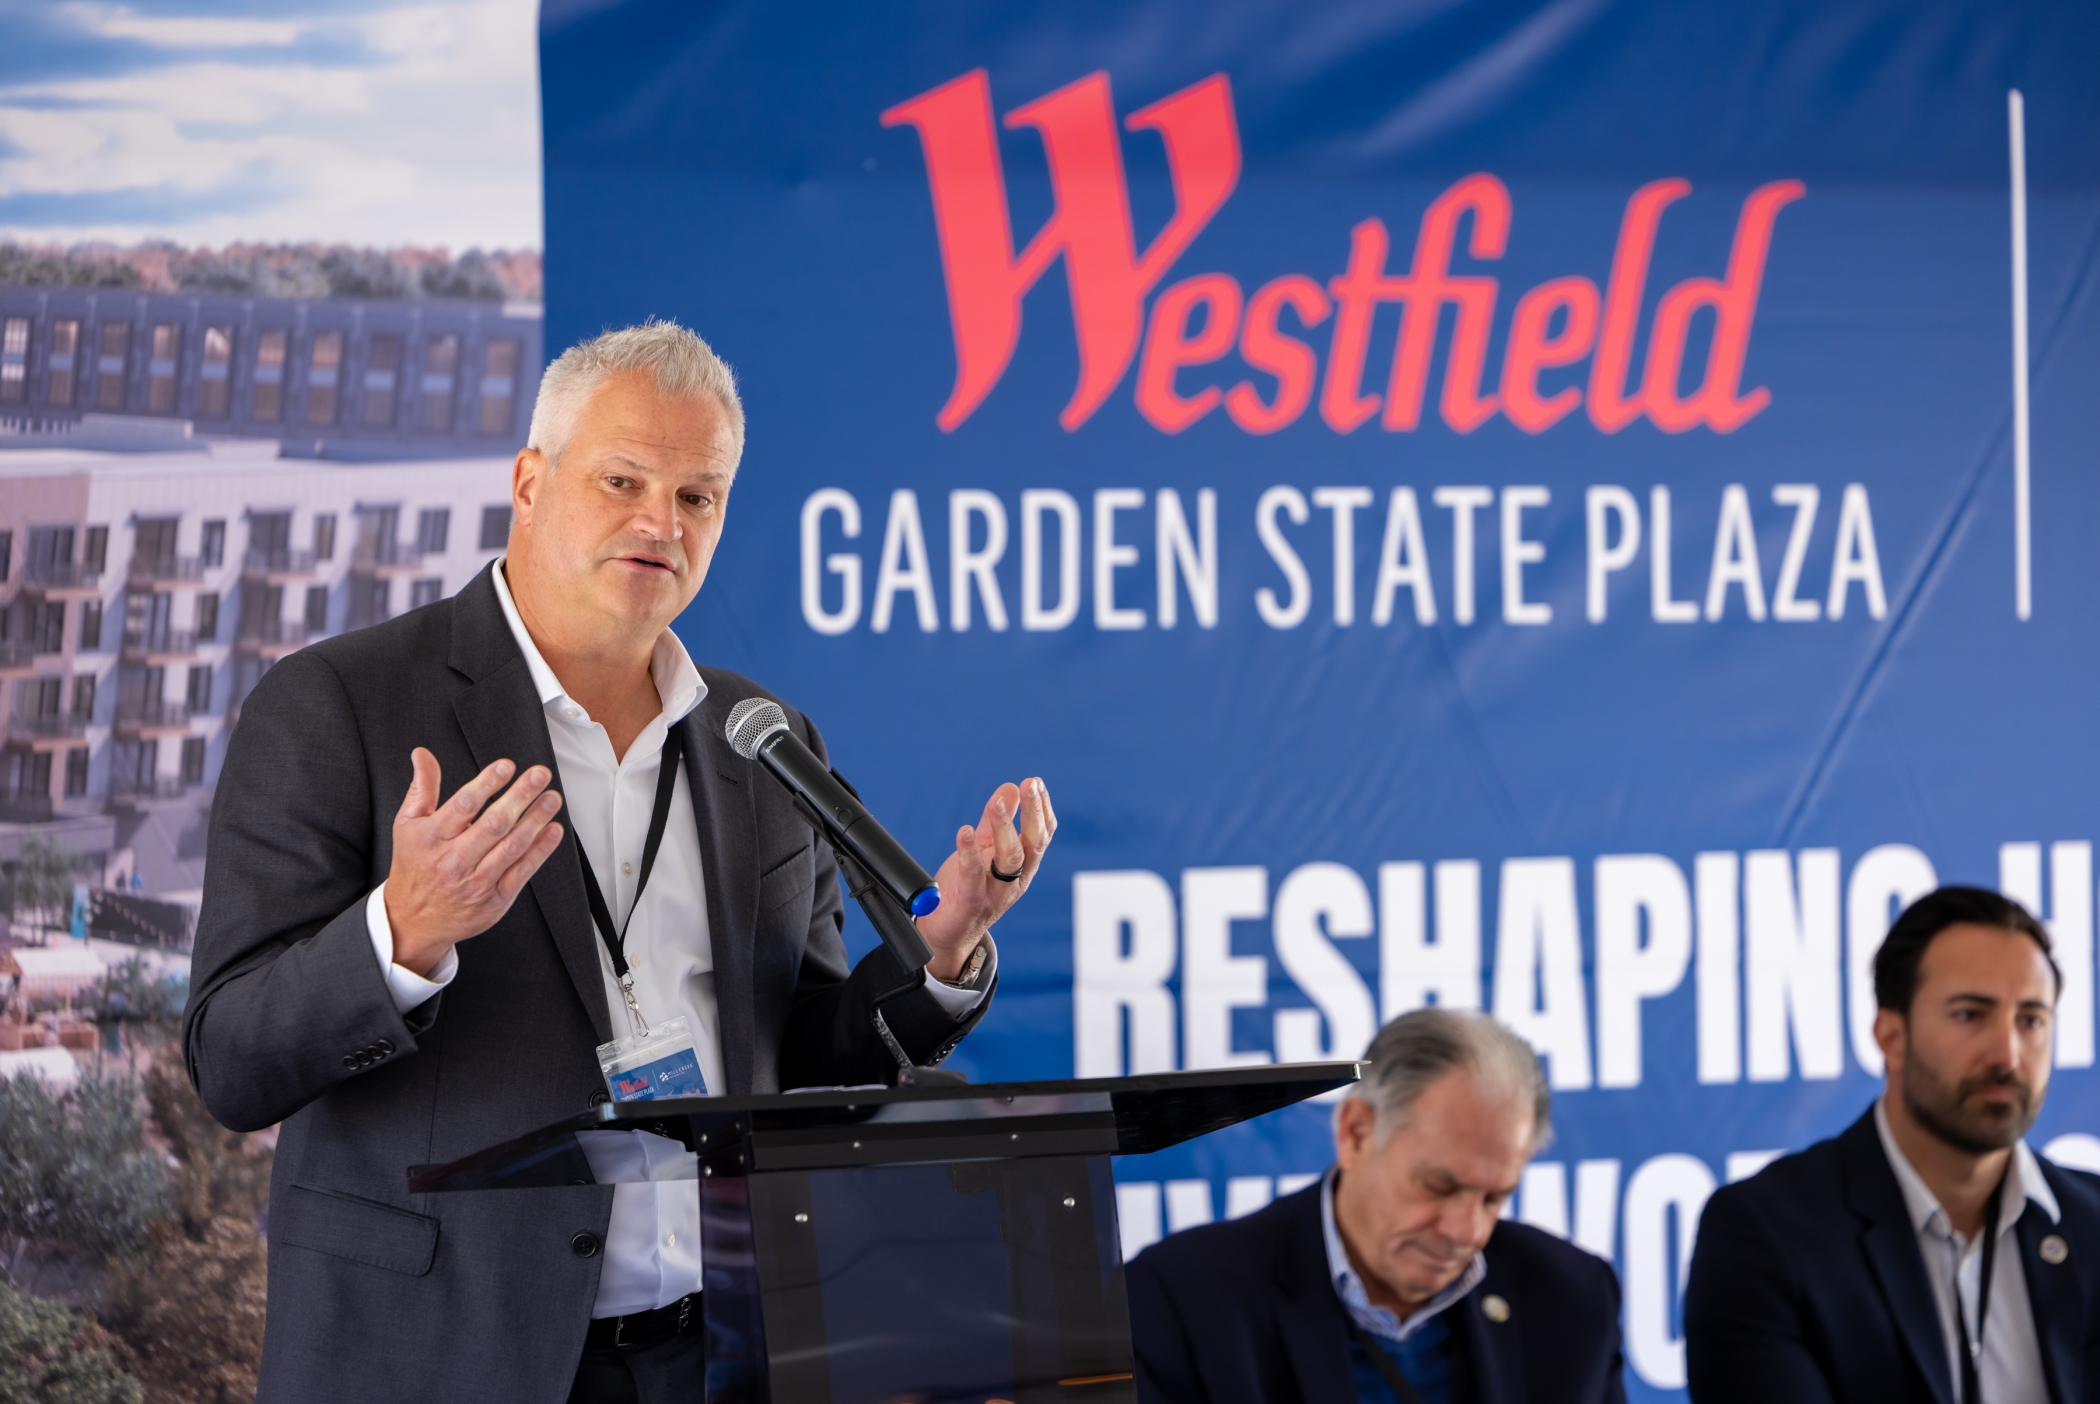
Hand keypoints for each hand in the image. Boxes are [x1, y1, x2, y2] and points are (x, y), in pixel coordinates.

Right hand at [384, 749, 564, 975]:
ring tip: (552, 798)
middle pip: (493, 823)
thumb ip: (422, 789)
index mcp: (432, 838)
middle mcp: (454, 860)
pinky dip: (540, 850)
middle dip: (520, 796)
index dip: (487, 783)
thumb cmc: (414, 865)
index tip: (506, 766)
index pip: (463, 805)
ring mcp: (476, 881)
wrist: (412, 920)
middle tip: (540, 775)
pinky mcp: (494, 899)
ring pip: (512, 846)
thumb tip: (422, 754)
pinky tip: (553, 830)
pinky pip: (522, 871)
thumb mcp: (408, 825)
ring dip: (536, 819)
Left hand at [915, 777, 1055, 980]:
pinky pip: (973, 876)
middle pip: (1033, 845)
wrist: (948, 934)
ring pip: (1011, 859)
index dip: (1042, 808)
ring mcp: (996, 893)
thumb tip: (1011, 787)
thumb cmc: (968, 890)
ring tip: (996, 803)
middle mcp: (1015, 880)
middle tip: (1029, 784)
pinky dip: (969, 853)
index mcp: (1022, 867)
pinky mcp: (972, 902)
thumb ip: (995, 822)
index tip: (1035, 782)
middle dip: (1034, 813)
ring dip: (1005, 828)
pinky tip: (964, 831)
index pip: (1042, 835)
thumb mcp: (984, 851)